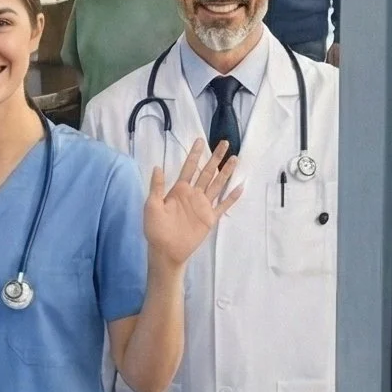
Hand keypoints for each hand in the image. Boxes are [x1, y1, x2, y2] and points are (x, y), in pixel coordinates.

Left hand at [143, 140, 242, 270]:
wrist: (165, 250)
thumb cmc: (155, 228)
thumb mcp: (151, 205)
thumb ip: (157, 187)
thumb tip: (157, 166)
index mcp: (179, 190)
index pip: (189, 167)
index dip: (195, 154)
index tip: (200, 140)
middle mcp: (193, 194)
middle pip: (207, 171)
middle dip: (215, 157)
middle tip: (224, 142)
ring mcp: (203, 205)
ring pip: (217, 184)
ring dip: (226, 172)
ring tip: (234, 158)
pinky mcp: (210, 218)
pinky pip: (223, 205)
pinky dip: (231, 197)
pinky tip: (239, 187)